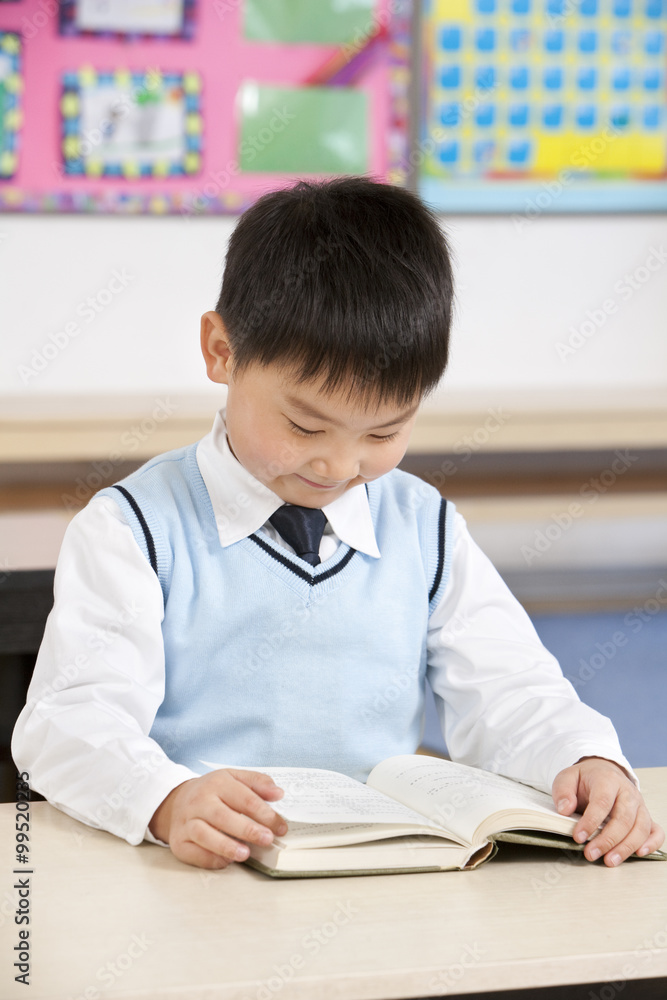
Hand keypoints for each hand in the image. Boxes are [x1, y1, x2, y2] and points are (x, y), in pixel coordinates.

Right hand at [149, 768, 286, 868]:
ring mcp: (187, 822)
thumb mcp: (234, 778)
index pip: (244, 798)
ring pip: (204, 835)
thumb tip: (278, 793)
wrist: (177, 800)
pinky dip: (210, 858)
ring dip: (226, 846)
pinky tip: (225, 861)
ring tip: (245, 854)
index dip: (265, 814)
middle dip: (247, 830)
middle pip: (223, 816)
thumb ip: (258, 782)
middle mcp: (199, 801)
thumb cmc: (212, 792)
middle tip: (267, 839)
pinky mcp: (179, 841)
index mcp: (217, 783)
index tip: (280, 827)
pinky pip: (193, 852)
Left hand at [552, 756, 664, 865]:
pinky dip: (651, 844)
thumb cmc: (585, 779)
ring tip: (609, 861)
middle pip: (623, 818)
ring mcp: (640, 805)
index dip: (591, 821)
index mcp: (608, 779)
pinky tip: (639, 854)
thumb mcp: (567, 778)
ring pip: (640, 828)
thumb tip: (565, 809)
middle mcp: (628, 792)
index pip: (602, 802)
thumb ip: (563, 791)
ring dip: (626, 847)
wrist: (603, 772)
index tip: (578, 837)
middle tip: (591, 854)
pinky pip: (656, 831)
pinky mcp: (646, 817)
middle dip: (607, 840)